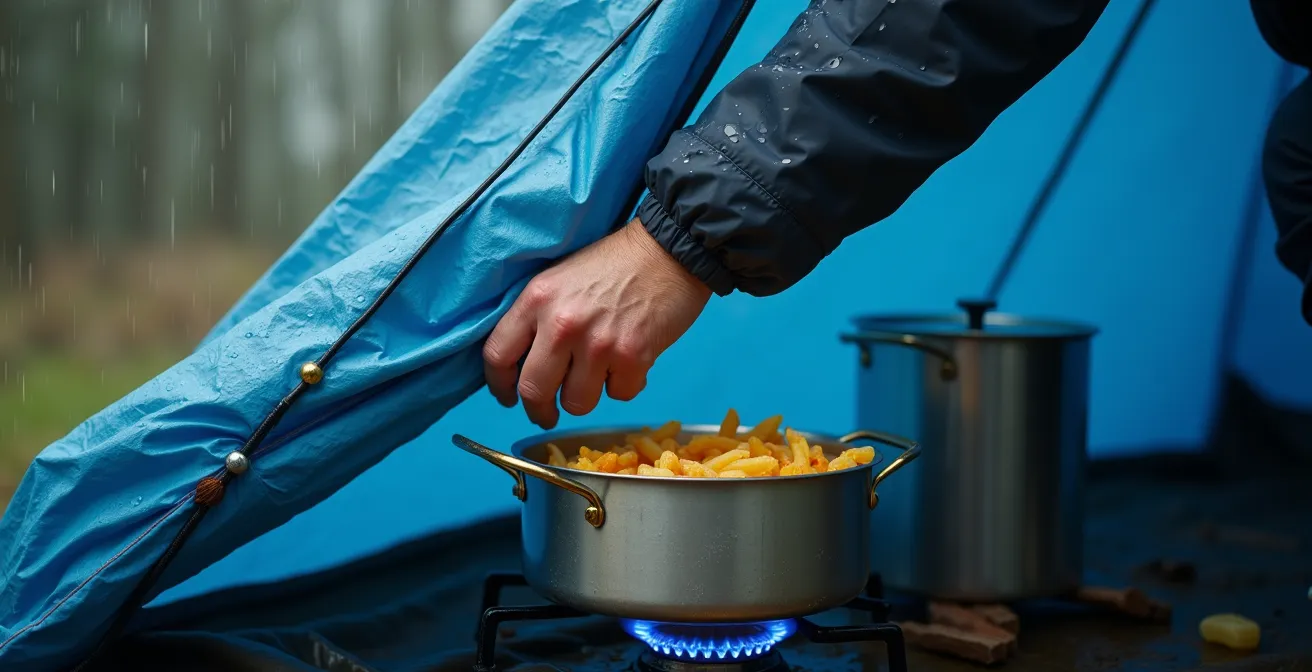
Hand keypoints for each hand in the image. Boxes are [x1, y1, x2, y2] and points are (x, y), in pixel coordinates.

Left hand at [483, 218, 711, 428]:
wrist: (669, 250)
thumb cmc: (614, 263)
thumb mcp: (560, 278)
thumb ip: (537, 317)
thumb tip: (523, 364)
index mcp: (537, 299)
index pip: (498, 355)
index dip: (499, 384)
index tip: (509, 395)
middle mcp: (562, 324)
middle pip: (534, 391)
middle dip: (539, 410)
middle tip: (547, 413)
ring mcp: (598, 344)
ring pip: (577, 402)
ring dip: (586, 396)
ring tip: (597, 376)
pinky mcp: (633, 357)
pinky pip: (619, 394)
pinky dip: (624, 384)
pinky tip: (629, 361)